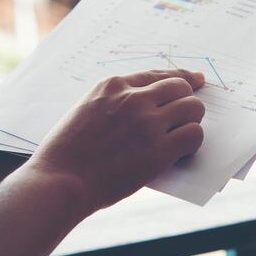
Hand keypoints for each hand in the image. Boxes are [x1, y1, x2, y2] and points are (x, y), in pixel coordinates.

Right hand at [28, 69, 205, 217]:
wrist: (60, 181)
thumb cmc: (66, 153)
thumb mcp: (86, 111)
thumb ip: (115, 103)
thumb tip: (146, 108)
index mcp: (113, 85)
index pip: (158, 75)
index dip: (181, 77)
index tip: (195, 80)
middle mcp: (133, 98)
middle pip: (180, 87)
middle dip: (186, 101)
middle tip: (184, 118)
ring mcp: (148, 122)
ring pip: (193, 108)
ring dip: (192, 121)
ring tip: (182, 136)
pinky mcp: (159, 149)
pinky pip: (194, 135)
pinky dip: (192, 143)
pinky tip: (181, 152)